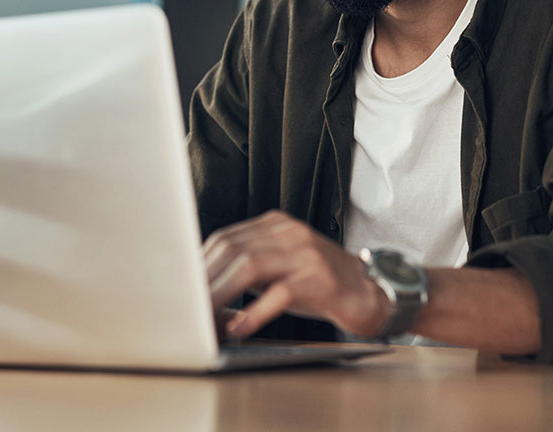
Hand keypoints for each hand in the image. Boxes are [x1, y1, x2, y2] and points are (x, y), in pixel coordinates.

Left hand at [202, 210, 389, 339]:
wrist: (370, 291)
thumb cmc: (320, 283)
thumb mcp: (281, 266)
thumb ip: (248, 267)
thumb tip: (202, 287)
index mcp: (276, 225)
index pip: (225, 238)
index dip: (199, 266)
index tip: (182, 291)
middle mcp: (289, 232)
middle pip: (232, 249)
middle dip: (204, 282)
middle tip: (187, 311)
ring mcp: (306, 253)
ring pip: (250, 266)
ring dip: (221, 296)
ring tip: (206, 321)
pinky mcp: (320, 279)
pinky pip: (279, 293)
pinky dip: (254, 312)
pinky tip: (240, 328)